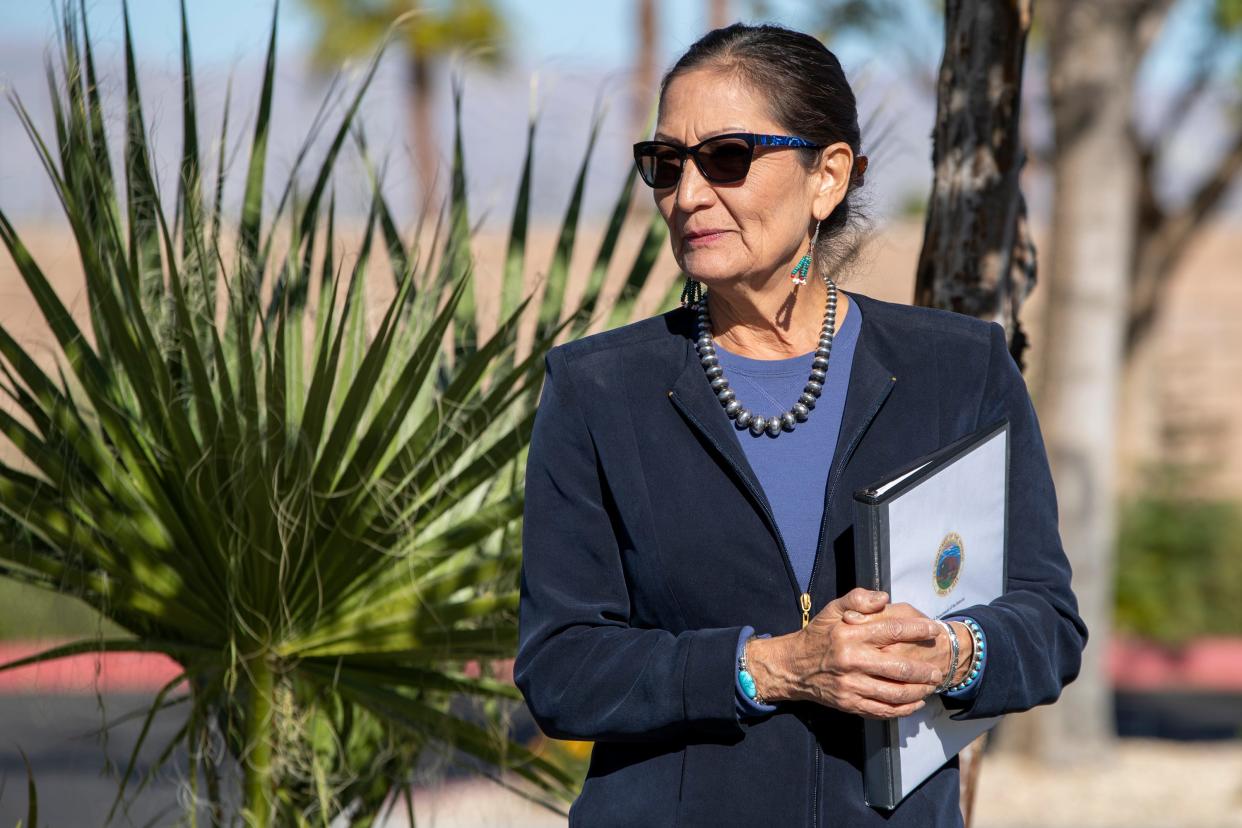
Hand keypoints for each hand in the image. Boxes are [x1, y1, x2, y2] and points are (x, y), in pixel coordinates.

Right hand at [745, 588, 943, 719]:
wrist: (793, 667)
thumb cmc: (819, 636)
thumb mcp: (832, 610)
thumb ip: (858, 599)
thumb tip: (884, 597)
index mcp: (851, 634)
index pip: (892, 630)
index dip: (917, 630)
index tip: (934, 630)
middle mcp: (852, 660)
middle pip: (898, 667)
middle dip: (923, 669)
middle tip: (937, 669)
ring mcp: (851, 685)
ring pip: (894, 692)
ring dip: (917, 691)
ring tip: (930, 686)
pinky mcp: (849, 703)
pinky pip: (882, 710)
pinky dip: (902, 709)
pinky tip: (914, 703)